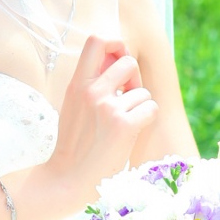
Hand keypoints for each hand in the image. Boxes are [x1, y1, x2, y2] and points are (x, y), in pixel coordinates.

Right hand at [47, 35, 157, 203]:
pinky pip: (151, 108)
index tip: (117, 60)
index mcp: (77, 83)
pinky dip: (146, 119)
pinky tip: (131, 132)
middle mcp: (91, 90)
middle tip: (126, 99)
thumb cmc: (75, 143)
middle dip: (134, 79)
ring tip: (123, 124)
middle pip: (128, 62)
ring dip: (139, 106)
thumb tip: (115, 58)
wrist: (68, 178)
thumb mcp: (73, 105)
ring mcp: (108, 107)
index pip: (97, 40)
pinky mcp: (124, 125)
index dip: (115, 44)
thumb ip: (91, 82)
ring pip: (143, 91)